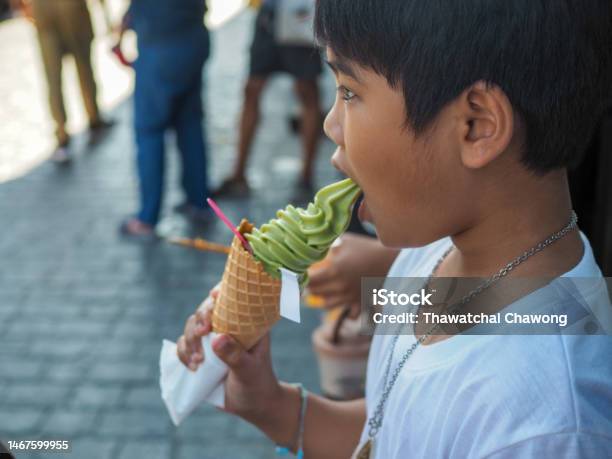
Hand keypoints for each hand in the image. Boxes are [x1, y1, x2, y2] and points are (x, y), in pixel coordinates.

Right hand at [176, 284, 282, 422]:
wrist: (252, 405)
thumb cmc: (257, 382)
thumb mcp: (250, 369)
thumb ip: (235, 355)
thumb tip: (217, 338)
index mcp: (246, 323)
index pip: (233, 298)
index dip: (221, 292)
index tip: (214, 296)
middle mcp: (227, 326)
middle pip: (206, 310)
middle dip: (200, 319)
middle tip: (202, 333)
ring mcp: (212, 339)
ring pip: (191, 326)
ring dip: (190, 340)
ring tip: (199, 362)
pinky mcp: (200, 353)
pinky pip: (183, 345)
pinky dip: (183, 353)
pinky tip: (193, 367)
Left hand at [307, 233, 399, 316]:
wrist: (392, 260)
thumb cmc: (367, 248)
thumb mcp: (346, 242)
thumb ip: (329, 246)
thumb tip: (315, 246)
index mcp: (335, 271)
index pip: (310, 280)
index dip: (301, 279)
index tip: (297, 277)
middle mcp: (340, 287)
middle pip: (316, 294)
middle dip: (308, 290)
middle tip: (304, 286)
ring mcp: (351, 297)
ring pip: (328, 305)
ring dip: (320, 301)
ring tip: (318, 296)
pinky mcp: (362, 302)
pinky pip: (350, 314)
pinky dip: (345, 312)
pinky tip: (344, 305)